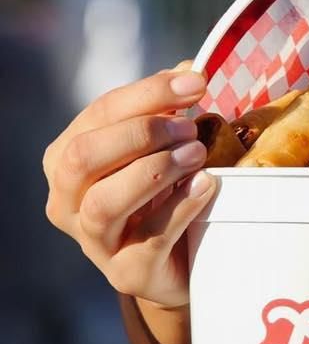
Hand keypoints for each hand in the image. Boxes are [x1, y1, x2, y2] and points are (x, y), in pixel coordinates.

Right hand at [43, 65, 216, 309]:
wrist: (181, 262)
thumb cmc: (164, 194)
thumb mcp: (160, 147)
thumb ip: (167, 110)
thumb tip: (190, 70)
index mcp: (67, 160)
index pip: (98, 115)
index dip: (147, 93)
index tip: (195, 82)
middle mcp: (66, 201)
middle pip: (83, 157)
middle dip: (140, 134)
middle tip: (189, 129)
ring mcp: (93, 242)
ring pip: (103, 203)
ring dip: (153, 171)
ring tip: (197, 154)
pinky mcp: (126, 273)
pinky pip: (146, 240)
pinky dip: (179, 208)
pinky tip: (206, 186)